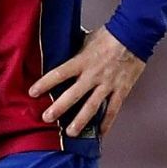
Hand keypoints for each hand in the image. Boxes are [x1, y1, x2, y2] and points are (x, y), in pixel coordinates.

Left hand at [28, 27, 144, 136]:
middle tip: (46, 118)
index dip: (44, 84)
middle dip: (58, 108)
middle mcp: (93, 75)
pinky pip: (113, 110)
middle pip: (73, 95)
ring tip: (70, 133)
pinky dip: (107, 123)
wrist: (134, 34)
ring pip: (92, 107)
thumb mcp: (86, 38)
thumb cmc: (108, 35)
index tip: (32, 93)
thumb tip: (58, 46)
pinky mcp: (121, 90)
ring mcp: (108, 84)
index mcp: (82, 61)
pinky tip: (100, 133)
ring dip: (80, 121)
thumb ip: (74, 48)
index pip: (59, 73)